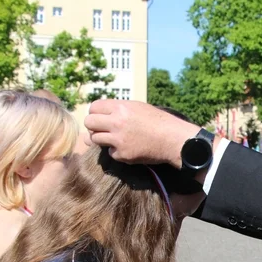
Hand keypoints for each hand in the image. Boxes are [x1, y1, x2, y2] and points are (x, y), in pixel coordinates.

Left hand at [84, 100, 198, 168]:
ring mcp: (118, 139)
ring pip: (95, 139)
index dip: (95, 113)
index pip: (93, 107)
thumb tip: (99, 116)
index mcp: (121, 107)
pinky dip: (117, 152)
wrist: (173, 139)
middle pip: (89, 122)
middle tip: (102, 130)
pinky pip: (111, 153)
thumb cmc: (158, 121)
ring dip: (102, 140)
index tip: (100, 118)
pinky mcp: (123, 155)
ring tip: (115, 139)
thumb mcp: (138, 107)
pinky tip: (129, 148)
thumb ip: (118, 110)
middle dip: (93, 127)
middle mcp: (117, 122)